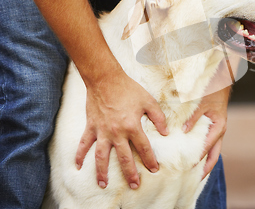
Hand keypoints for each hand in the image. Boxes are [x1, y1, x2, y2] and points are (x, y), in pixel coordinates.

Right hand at [75, 69, 167, 188]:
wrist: (105, 79)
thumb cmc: (128, 89)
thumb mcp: (148, 101)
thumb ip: (158, 117)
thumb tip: (166, 132)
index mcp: (132, 126)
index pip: (144, 148)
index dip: (150, 160)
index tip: (154, 170)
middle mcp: (117, 132)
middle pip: (124, 158)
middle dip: (130, 174)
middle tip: (134, 185)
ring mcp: (102, 131)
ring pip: (101, 156)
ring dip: (102, 172)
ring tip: (103, 184)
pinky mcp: (91, 127)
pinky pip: (84, 144)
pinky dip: (80, 155)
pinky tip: (78, 166)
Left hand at [183, 86, 229, 179]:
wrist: (220, 80)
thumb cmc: (212, 90)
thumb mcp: (201, 103)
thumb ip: (193, 118)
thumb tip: (183, 131)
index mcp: (219, 127)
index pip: (207, 147)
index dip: (198, 157)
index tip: (187, 166)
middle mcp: (219, 130)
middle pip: (214, 154)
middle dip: (205, 167)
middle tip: (195, 179)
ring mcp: (217, 129)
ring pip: (212, 149)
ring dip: (204, 160)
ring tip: (193, 171)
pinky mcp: (213, 126)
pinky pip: (208, 142)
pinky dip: (202, 150)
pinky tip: (192, 153)